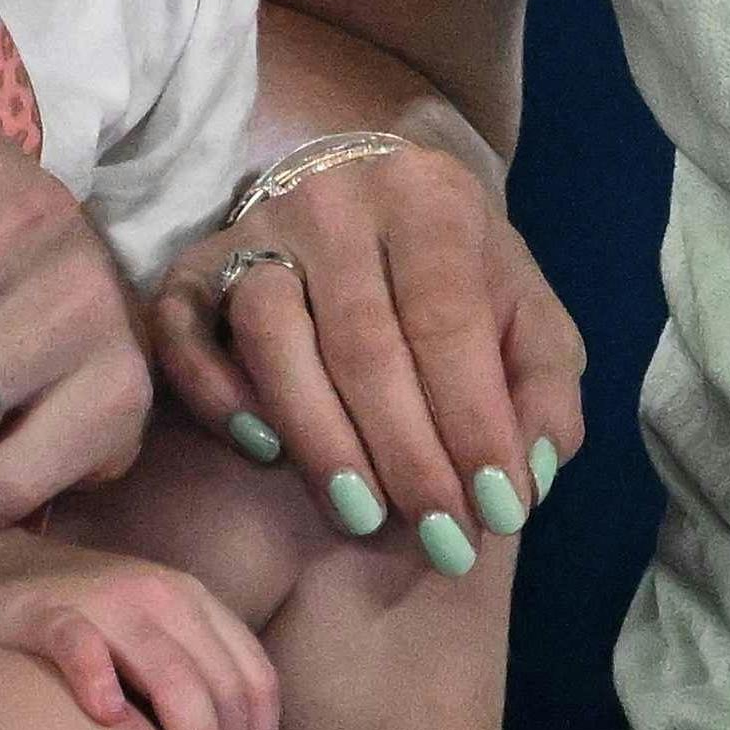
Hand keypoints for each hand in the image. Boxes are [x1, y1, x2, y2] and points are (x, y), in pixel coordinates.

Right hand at [0, 533, 279, 729]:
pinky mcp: (46, 614)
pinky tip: (108, 720)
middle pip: (221, 685)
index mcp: (191, 599)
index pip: (255, 674)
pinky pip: (82, 647)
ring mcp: (104, 601)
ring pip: (172, 675)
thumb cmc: (77, 623)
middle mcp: (158, 593)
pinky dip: (100, 682)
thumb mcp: (149, 635)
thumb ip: (190, 674)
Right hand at [149, 142, 585, 562]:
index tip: (498, 513)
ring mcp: (256, 224)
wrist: (365, 191)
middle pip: (363, 340)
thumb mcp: (525, 311)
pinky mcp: (195, 261)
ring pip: (271, 331)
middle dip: (406, 455)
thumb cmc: (454, 271)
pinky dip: (215, 392)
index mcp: (430, 198)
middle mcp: (337, 198)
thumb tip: (533, 472)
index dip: (474, 423)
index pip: (449, 320)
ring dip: (319, 437)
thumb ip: (545, 385)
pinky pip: (183, 327)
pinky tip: (263, 451)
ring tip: (363, 514)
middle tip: (440, 539)